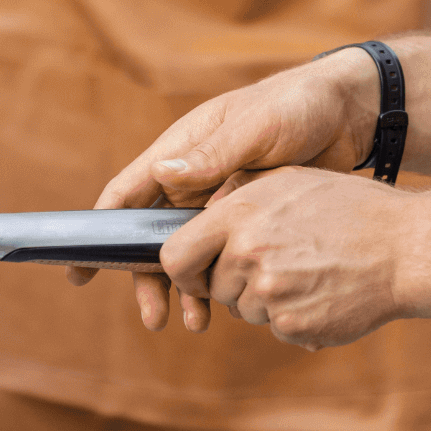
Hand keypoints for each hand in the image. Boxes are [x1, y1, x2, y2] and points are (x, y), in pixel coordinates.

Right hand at [67, 47, 382, 326]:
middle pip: (152, 234)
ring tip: (196, 324)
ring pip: (188, 251)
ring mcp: (220, 198)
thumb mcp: (257, 128)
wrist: (352, 113)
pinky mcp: (249, 217)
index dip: (98, 229)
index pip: (128, 192)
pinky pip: (222, 256)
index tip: (78, 268)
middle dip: (148, 277)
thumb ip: (213, 155)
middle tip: (154, 317)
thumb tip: (161, 177)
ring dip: (185, 288)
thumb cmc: (298, 107)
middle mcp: (193, 176)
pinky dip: (219, 283)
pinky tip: (227, 311)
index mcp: (183, 148)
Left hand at [153, 166, 411, 348]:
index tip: (196, 271)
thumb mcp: (290, 181)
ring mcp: (270, 293)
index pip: (174, 256)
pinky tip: (321, 290)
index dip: (181, 268)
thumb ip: (238, 199)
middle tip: (275, 263)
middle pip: (212, 287)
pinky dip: (291, 315)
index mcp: (241, 213)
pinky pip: (274, 326)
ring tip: (306, 270)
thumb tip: (198, 217)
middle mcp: (249, 253)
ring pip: (242, 309)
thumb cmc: (350, 209)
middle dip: (232, 281)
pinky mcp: (291, 324)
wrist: (404, 249)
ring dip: (264, 298)